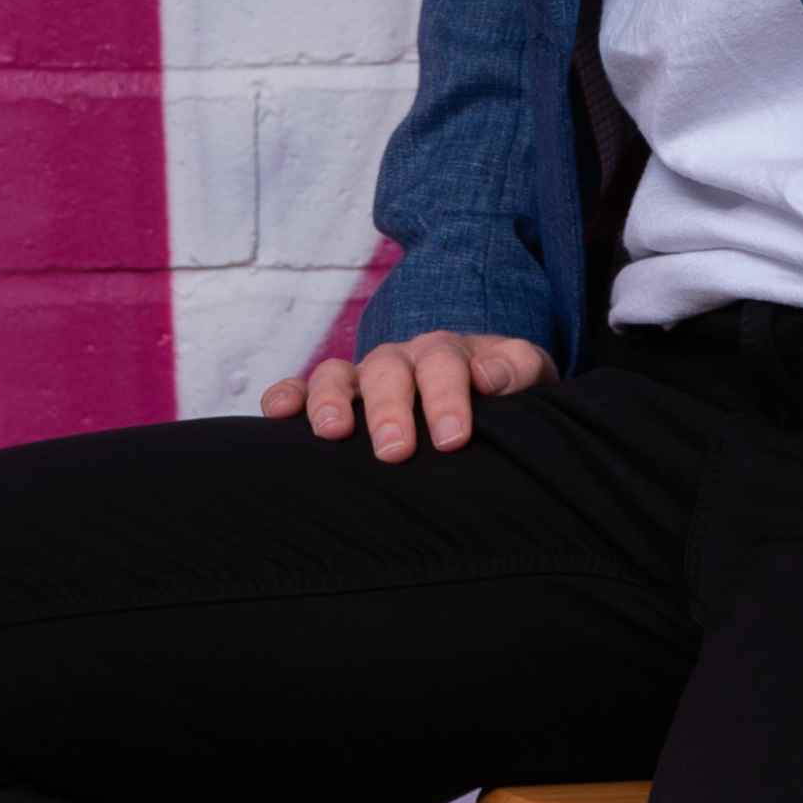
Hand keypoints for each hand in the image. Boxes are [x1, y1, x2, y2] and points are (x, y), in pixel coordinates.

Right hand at [260, 330, 553, 459]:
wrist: (479, 380)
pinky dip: (287, 396)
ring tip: (332, 432)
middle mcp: (402, 358)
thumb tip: (490, 376)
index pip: (445, 364)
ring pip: (338, 374)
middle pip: (388, 369)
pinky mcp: (336, 394)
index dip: (446, 398)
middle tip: (395, 450)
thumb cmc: (503, 388)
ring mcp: (364, 375)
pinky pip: (303, 387)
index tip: (453, 438)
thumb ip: (517, 369)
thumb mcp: (526, 374)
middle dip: (389, 409)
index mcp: (450, 352)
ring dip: (332, 399)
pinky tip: (276, 414)